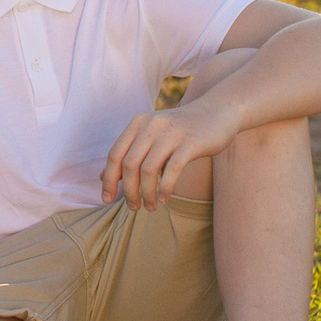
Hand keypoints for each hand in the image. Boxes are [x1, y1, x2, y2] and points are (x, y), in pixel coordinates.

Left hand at [99, 97, 235, 208]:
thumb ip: (128, 153)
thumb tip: (102, 176)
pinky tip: (164, 199)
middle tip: (133, 208)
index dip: (108, 179)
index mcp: (138, 123)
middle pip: (129, 165)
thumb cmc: (181, 130)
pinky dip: (165, 188)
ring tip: (150, 207)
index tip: (106, 199)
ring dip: (146, 193)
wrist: (218, 112)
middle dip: (128, 191)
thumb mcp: (151, 136)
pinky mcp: (191, 142)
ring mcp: (171, 133)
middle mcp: (152, 126)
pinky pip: (172, 169)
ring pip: (148, 170)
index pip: (115, 155)